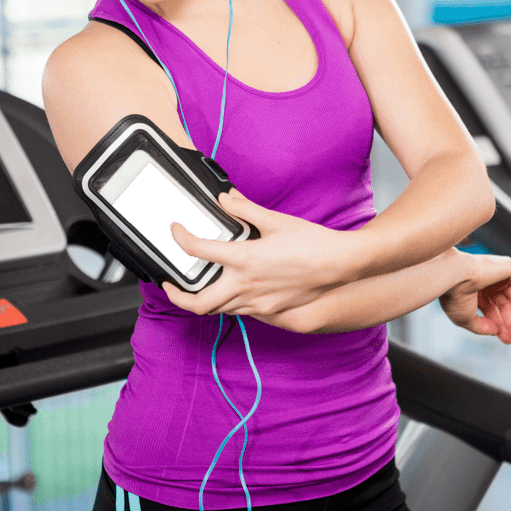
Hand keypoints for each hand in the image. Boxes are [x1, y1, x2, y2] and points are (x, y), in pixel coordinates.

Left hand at [161, 189, 352, 318]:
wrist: (340, 264)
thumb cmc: (312, 242)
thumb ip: (244, 210)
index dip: (180, 238)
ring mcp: (257, 302)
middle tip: (170, 283)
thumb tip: (224, 199)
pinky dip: (227, 303)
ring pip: (218, 310)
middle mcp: (246, 285)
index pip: (198, 250)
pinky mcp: (270, 310)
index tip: (177, 231)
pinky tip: (230, 290)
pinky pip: (240, 312)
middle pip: (198, 303)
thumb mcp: (275, 220)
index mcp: (244, 259)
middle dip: (177, 296)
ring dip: (203, 299)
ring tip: (198, 286)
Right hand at [439, 253, 510, 348]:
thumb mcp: (465, 319)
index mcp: (476, 291)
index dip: (502, 327)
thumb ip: (481, 327)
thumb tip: (496, 331)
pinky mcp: (509, 267)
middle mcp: (488, 282)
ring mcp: (499, 274)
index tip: (508, 341)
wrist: (453, 277)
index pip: (494, 310)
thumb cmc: (453, 295)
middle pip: (507, 307)